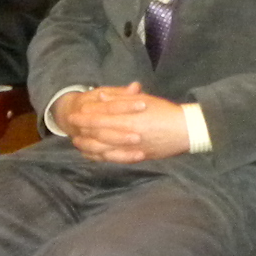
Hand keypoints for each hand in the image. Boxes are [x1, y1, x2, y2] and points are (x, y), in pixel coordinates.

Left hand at [59, 82, 191, 162]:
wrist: (185, 130)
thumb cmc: (164, 111)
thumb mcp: (142, 100)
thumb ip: (120, 99)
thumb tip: (100, 96)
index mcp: (127, 119)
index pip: (99, 118)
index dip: (84, 117)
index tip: (73, 114)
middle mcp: (126, 135)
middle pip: (98, 134)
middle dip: (83, 131)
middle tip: (71, 129)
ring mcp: (130, 149)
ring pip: (103, 149)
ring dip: (88, 146)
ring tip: (77, 142)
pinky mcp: (136, 157)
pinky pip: (114, 159)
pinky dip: (101, 157)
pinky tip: (93, 155)